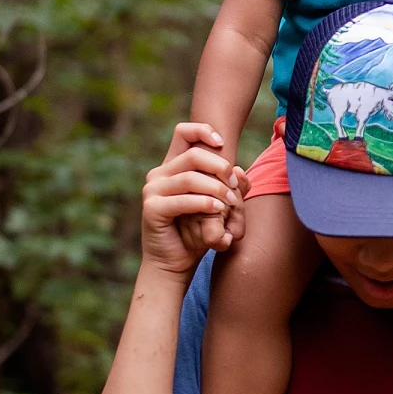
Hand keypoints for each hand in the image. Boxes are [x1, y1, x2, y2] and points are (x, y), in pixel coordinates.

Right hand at [141, 122, 247, 278]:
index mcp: (173, 166)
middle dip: (221, 167)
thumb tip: (240, 172)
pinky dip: (204, 203)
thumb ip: (230, 186)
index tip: (222, 143)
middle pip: (194, 154)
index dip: (203, 131)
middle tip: (234, 185)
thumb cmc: (197, 232)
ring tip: (230, 204)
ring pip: (191, 177)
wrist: (175, 262)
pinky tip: (217, 209)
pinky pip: (183, 199)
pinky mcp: (152, 208)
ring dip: (217, 189)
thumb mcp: (219, 205)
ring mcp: (152, 190)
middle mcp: (159, 174)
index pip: (183, 132)